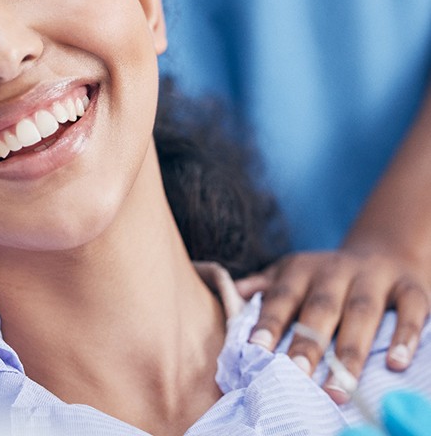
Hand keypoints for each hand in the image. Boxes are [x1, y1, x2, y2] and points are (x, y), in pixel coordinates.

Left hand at [235, 249, 429, 403]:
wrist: (381, 253)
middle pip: (320, 308)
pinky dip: (404, 338)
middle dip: (308, 343)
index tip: (256, 352)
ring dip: (350, 353)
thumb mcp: (291, 275)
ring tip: (340, 389)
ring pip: (361, 313)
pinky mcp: (410, 288)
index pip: (282, 298)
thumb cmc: (324, 278)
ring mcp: (373, 277)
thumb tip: (231, 297)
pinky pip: (409, 312)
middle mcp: (335, 270)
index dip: (269, 324)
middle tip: (297, 377)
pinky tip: (394, 364)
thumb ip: (264, 288)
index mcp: (301, 270)